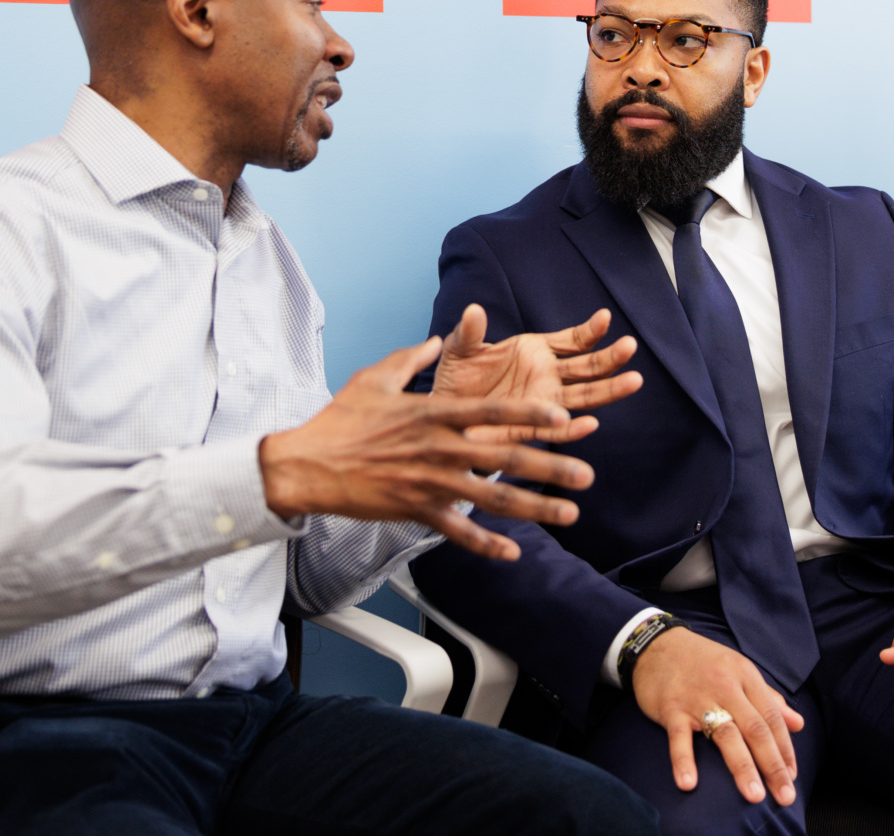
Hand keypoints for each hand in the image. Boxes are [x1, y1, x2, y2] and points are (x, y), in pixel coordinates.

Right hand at [259, 336, 596, 560]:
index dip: (531, 413)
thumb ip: (414, 359)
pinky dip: (487, 544)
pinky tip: (514, 552)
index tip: (564, 417)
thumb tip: (441, 341)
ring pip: (492, 498)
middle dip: (551, 467)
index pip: (492, 411)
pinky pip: (458, 531)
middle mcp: (439, 448)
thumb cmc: (340, 420)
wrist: (307, 465)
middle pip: (505, 457)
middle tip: (586, 476)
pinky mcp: (416, 510)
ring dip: (535, 507)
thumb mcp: (376, 377)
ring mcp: (430, 482)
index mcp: (433, 413)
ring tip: (568, 513)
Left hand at [431, 305, 643, 444]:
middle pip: (588, 368)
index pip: (573, 340)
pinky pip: (556, 429)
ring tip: (634, 381)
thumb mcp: (459, 350)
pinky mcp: (531, 428)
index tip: (605, 318)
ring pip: (584, 396)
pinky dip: (573, 428)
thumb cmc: (456, 377)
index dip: (590, 331)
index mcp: (536, 351)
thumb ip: (470, 333)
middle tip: (630, 346)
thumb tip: (474, 310)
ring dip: (608, 390)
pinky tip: (591, 424)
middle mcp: (547, 376)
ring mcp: (544, 403)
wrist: (444, 414)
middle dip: (610, 358)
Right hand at [631, 628, 804, 806]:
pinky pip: (679, 737)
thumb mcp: (740, 671)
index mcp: (746, 678)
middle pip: (755, 729)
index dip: (785, 750)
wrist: (658, 644)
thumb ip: (769, 698)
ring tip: (754, 795)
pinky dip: (683, 760)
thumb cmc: (704, 662)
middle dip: (772, 765)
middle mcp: (726, 688)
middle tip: (785, 797)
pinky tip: (689, 783)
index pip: (772, 718)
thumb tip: (799, 724)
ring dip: (742, 767)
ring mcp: (698, 699)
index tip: (792, 778)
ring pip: (725, 734)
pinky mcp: (671, 708)